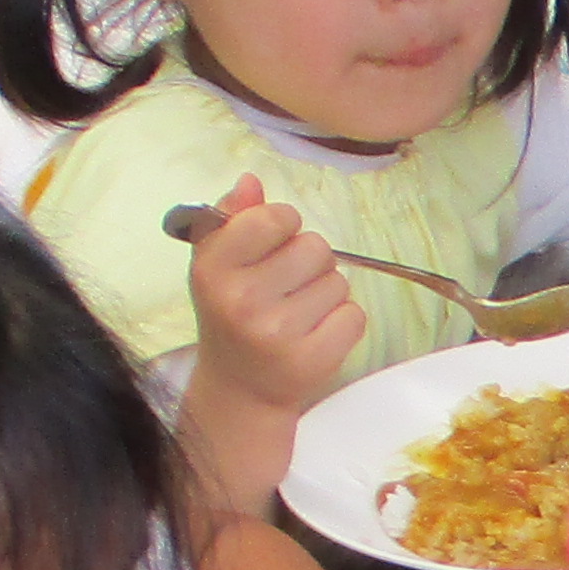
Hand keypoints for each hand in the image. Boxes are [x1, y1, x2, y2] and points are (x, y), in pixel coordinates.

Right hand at [182, 176, 365, 416]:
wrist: (240, 388)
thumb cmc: (230, 314)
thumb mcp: (218, 264)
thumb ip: (233, 219)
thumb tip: (250, 181)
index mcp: (213, 269)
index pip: (275, 217)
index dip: (283, 226)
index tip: (272, 246)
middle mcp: (242, 300)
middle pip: (315, 246)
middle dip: (308, 262)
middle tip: (286, 287)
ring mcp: (278, 333)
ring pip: (338, 281)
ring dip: (326, 292)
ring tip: (298, 312)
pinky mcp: (313, 360)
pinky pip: (355, 314)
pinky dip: (343, 321)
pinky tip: (315, 333)